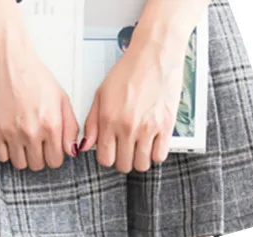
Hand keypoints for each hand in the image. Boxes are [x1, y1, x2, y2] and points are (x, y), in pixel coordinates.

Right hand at [0, 30, 78, 169]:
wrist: (7, 57)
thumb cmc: (33, 74)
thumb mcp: (61, 97)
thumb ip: (70, 127)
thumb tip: (71, 151)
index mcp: (51, 125)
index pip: (56, 160)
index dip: (54, 154)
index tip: (49, 146)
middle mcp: (32, 132)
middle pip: (38, 165)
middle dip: (39, 155)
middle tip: (36, 141)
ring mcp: (11, 132)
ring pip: (20, 164)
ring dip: (23, 156)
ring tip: (23, 141)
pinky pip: (1, 157)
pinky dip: (6, 152)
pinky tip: (10, 139)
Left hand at [78, 32, 187, 172]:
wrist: (154, 55)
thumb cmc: (129, 71)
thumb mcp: (101, 94)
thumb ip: (92, 123)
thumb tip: (86, 146)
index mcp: (109, 120)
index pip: (105, 159)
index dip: (108, 157)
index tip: (112, 151)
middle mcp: (128, 127)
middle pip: (124, 165)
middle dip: (123, 159)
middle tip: (126, 147)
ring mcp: (148, 128)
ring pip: (142, 164)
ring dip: (139, 159)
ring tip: (140, 146)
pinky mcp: (166, 127)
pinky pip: (160, 156)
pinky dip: (155, 154)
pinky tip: (152, 143)